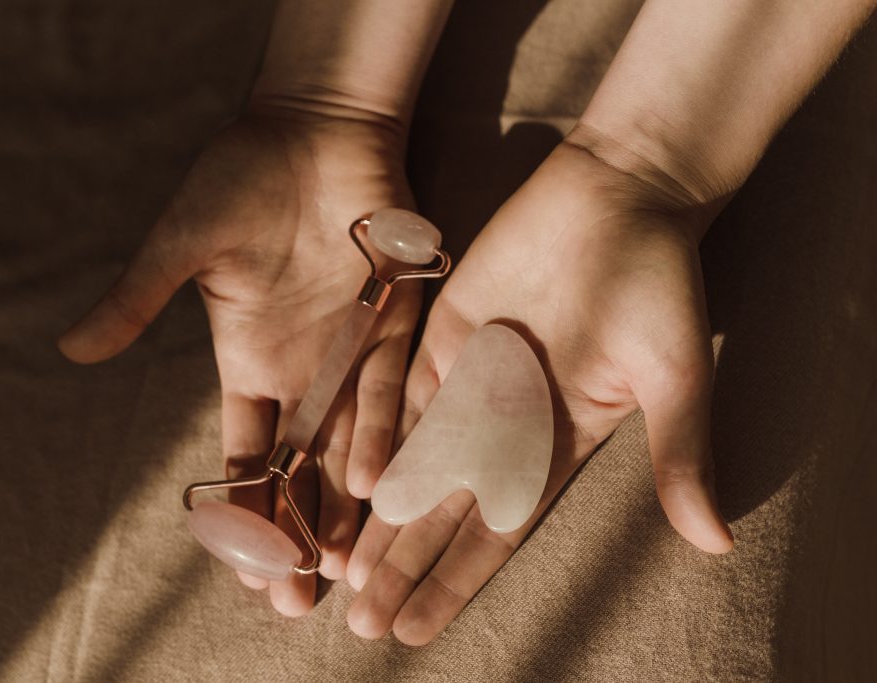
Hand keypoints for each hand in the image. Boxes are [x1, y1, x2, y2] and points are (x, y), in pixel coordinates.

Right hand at [58, 104, 419, 615]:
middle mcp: (303, 372)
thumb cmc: (242, 180)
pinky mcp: (395, 323)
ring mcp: (350, 352)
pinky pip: (389, 390)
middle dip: (300, 533)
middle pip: (301, 470)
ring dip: (346, 506)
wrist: (316, 129)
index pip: (246, 459)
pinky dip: (380, 434)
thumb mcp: (183, 246)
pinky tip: (374, 486)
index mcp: (249, 364)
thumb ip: (136, 299)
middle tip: (299, 602)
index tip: (248, 570)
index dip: (245, 514)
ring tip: (344, 569)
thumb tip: (71, 348)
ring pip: (349, 446)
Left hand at [346, 133, 733, 643]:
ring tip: (340, 572)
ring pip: (411, 463)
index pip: (497, 531)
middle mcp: (505, 425)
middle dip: (404, 564)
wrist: (617, 196)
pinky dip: (368, 442)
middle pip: (444, 510)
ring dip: (377, 518)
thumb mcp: (674, 377)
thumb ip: (679, 456)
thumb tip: (717, 544)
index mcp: (557, 445)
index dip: (456, 579)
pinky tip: (339, 484)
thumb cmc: (657, 286)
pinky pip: (395, 400)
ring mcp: (468, 381)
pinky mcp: (439, 337)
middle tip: (363, 622)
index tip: (418, 626)